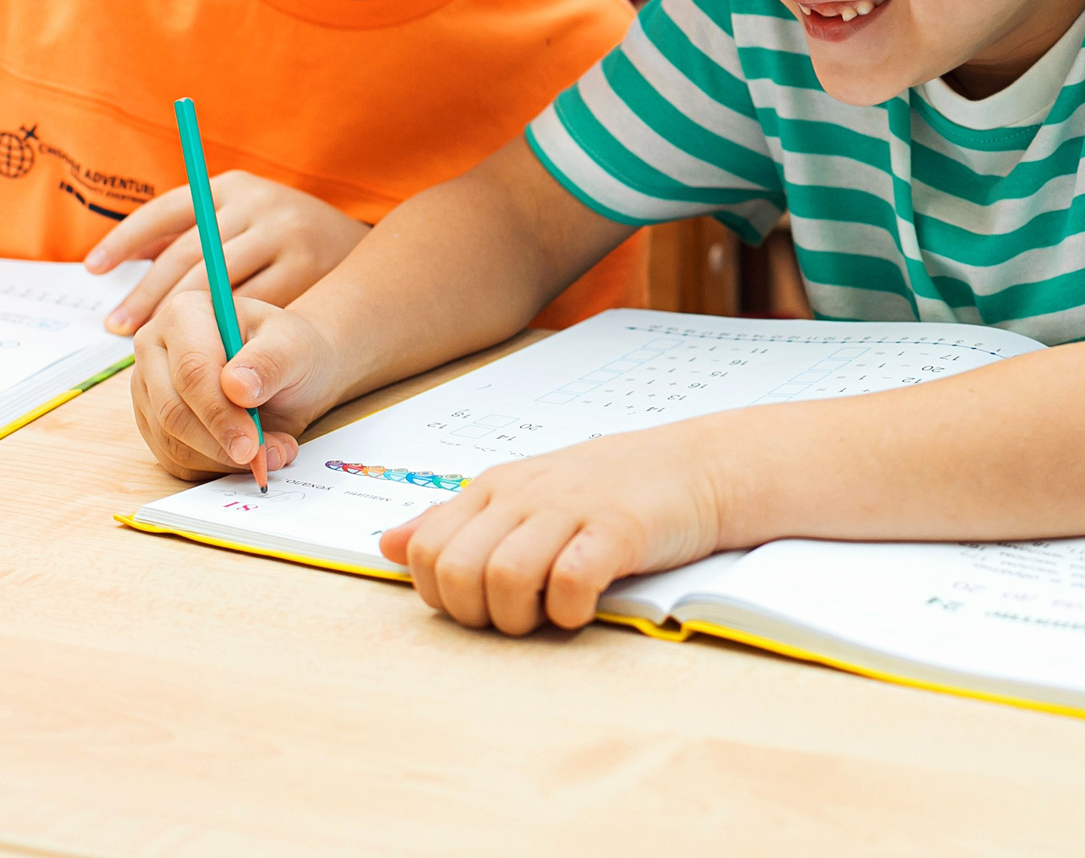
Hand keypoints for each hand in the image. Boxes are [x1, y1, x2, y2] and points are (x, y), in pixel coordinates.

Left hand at [90, 169, 369, 335]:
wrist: (354, 245)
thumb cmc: (278, 240)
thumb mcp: (238, 217)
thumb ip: (193, 233)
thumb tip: (127, 253)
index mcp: (229, 187)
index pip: (167, 209)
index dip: (126, 239)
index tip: (92, 269)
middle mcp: (256, 203)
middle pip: (187, 253)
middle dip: (147, 294)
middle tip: (117, 327)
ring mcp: (284, 234)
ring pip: (216, 284)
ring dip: (180, 321)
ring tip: (150, 347)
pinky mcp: (307, 268)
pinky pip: (252, 305)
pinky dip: (223, 332)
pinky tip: (203, 351)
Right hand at [128, 291, 341, 479]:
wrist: (290, 370)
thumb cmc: (290, 350)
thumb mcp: (294, 347)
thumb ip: (269, 362)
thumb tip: (236, 387)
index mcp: (186, 313)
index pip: (191, 371)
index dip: (220, 413)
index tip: (252, 442)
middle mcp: (155, 347)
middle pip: (172, 410)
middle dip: (220, 442)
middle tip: (261, 457)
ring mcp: (148, 387)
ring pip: (170, 440)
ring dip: (221, 459)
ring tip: (269, 452)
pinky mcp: (152, 422)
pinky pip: (173, 459)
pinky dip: (213, 467)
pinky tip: (245, 456)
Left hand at [383, 423, 725, 632]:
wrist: (696, 467)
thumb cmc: (610, 489)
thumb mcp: (524, 495)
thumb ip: (457, 521)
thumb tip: (388, 544)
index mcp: (494, 488)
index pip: (425, 550)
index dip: (441, 595)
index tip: (479, 603)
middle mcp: (524, 495)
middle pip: (456, 571)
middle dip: (476, 614)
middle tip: (516, 614)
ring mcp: (569, 509)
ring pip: (502, 579)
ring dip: (521, 617)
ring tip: (549, 612)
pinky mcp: (616, 530)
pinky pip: (568, 582)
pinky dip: (569, 610)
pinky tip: (585, 606)